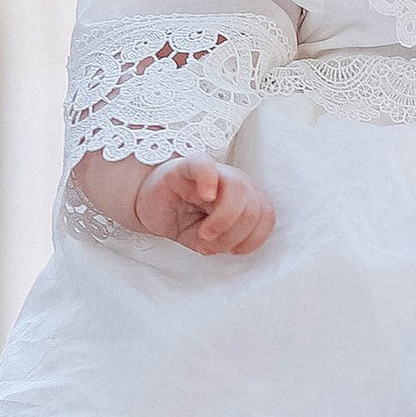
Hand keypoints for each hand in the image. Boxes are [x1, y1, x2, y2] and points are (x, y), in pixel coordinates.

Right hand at [132, 157, 275, 254]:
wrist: (150, 205)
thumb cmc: (182, 219)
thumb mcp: (206, 239)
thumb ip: (223, 242)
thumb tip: (229, 246)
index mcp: (246, 199)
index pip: (266, 215)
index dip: (253, 238)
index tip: (232, 250)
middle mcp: (234, 182)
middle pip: (254, 206)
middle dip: (234, 233)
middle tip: (209, 242)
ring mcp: (213, 172)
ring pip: (238, 189)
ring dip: (224, 220)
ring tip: (203, 233)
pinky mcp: (187, 166)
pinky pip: (206, 166)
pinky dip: (210, 182)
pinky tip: (204, 197)